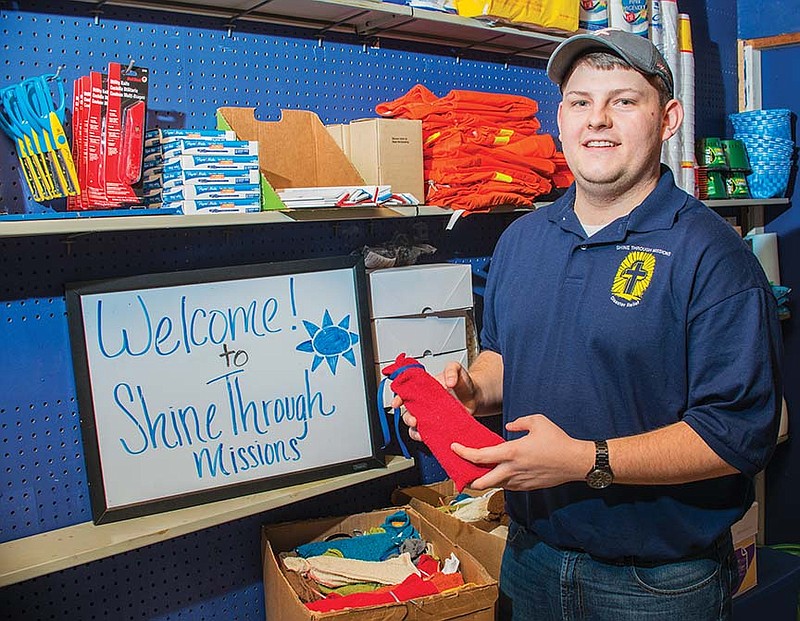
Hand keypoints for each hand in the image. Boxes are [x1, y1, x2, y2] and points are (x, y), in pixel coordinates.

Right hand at [393, 361, 478, 441]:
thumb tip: (449, 381)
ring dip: (415, 431)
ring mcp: (431, 417)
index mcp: (423, 389)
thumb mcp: (457, 369)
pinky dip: (427, 437)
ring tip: (422, 432)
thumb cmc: (463, 382)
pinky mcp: (439, 427)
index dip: (398, 398)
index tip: (397, 402)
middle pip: (407, 413)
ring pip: (414, 427)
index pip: (405, 393)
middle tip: (414, 419)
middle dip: (407, 418)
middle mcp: (424, 404)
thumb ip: (451, 370)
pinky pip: (428, 434)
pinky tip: (432, 436)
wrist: (476, 396)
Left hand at [451, 415, 593, 490]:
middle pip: (481, 482)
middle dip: (467, 480)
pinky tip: (498, 473)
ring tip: (476, 472)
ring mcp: (520, 482)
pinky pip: (507, 486)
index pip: (480, 456)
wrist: (576, 462)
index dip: (463, 452)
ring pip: (494, 486)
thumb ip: (519, 422)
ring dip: (483, 481)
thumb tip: (508, 427)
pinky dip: (499, 481)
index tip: (454, 448)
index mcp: (512, 452)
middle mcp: (512, 470)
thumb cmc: (558, 440)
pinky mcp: (527, 487)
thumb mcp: (537, 421)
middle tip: (459, 473)